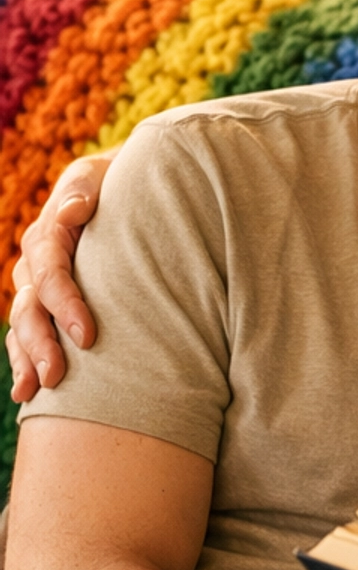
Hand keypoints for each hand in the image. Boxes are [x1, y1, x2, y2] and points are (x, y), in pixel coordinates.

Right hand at [6, 153, 112, 399]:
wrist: (123, 191)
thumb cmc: (118, 185)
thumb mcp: (100, 178)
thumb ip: (84, 192)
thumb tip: (70, 211)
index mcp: (48, 234)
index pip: (50, 274)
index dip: (65, 305)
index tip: (88, 337)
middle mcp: (35, 263)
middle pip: (29, 308)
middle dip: (41, 343)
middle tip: (57, 376)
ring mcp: (34, 287)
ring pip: (22, 326)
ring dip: (26, 358)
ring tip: (35, 390)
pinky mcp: (42, 305)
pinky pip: (25, 335)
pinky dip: (24, 362)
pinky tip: (27, 392)